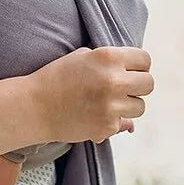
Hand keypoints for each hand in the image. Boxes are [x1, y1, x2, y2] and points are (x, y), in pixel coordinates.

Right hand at [30, 46, 152, 143]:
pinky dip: (114, 121)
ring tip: (107, 102)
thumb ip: (112, 61)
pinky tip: (95, 114)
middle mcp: (113, 81)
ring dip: (128, 105)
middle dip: (138, 85)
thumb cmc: (57, 76)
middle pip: (149, 84)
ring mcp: (111, 106)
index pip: (145, 59)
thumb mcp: (83, 57)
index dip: (138, 65)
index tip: (130, 70)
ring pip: (140, 107)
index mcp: (108, 57)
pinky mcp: (107, 127)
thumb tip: (139, 76)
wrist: (34, 106)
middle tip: (123, 88)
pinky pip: (125, 124)